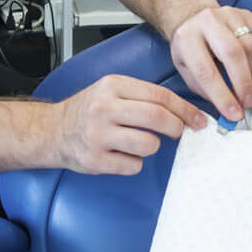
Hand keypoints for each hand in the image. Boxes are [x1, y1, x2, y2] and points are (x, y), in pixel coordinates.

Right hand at [51, 73, 207, 174]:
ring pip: (148, 144)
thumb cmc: (89, 110)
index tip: (198, 119)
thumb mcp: (111, 90)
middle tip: (180, 132)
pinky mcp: (95, 160)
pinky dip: (133, 162)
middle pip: (157, 118)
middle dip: (177, 127)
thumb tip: (183, 111)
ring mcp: (99, 135)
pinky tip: (121, 155)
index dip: (184, 109)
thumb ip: (142, 96)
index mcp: (113, 86)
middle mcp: (104, 108)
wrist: (53, 130)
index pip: (160, 96)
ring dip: (152, 146)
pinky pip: (133, 165)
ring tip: (139, 142)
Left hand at [169, 6, 251, 119]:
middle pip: (233, 53)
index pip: (206, 71)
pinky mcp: (246, 14)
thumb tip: (229, 110)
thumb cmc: (191, 50)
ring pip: (251, 46)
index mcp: (187, 37)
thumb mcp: (186, 70)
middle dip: (243, 83)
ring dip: (251, 70)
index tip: (234, 114)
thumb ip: (205, 89)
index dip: (222, 96)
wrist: (194, 19)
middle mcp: (208, 21)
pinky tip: (249, 62)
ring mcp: (229, 14)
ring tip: (242, 78)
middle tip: (247, 103)